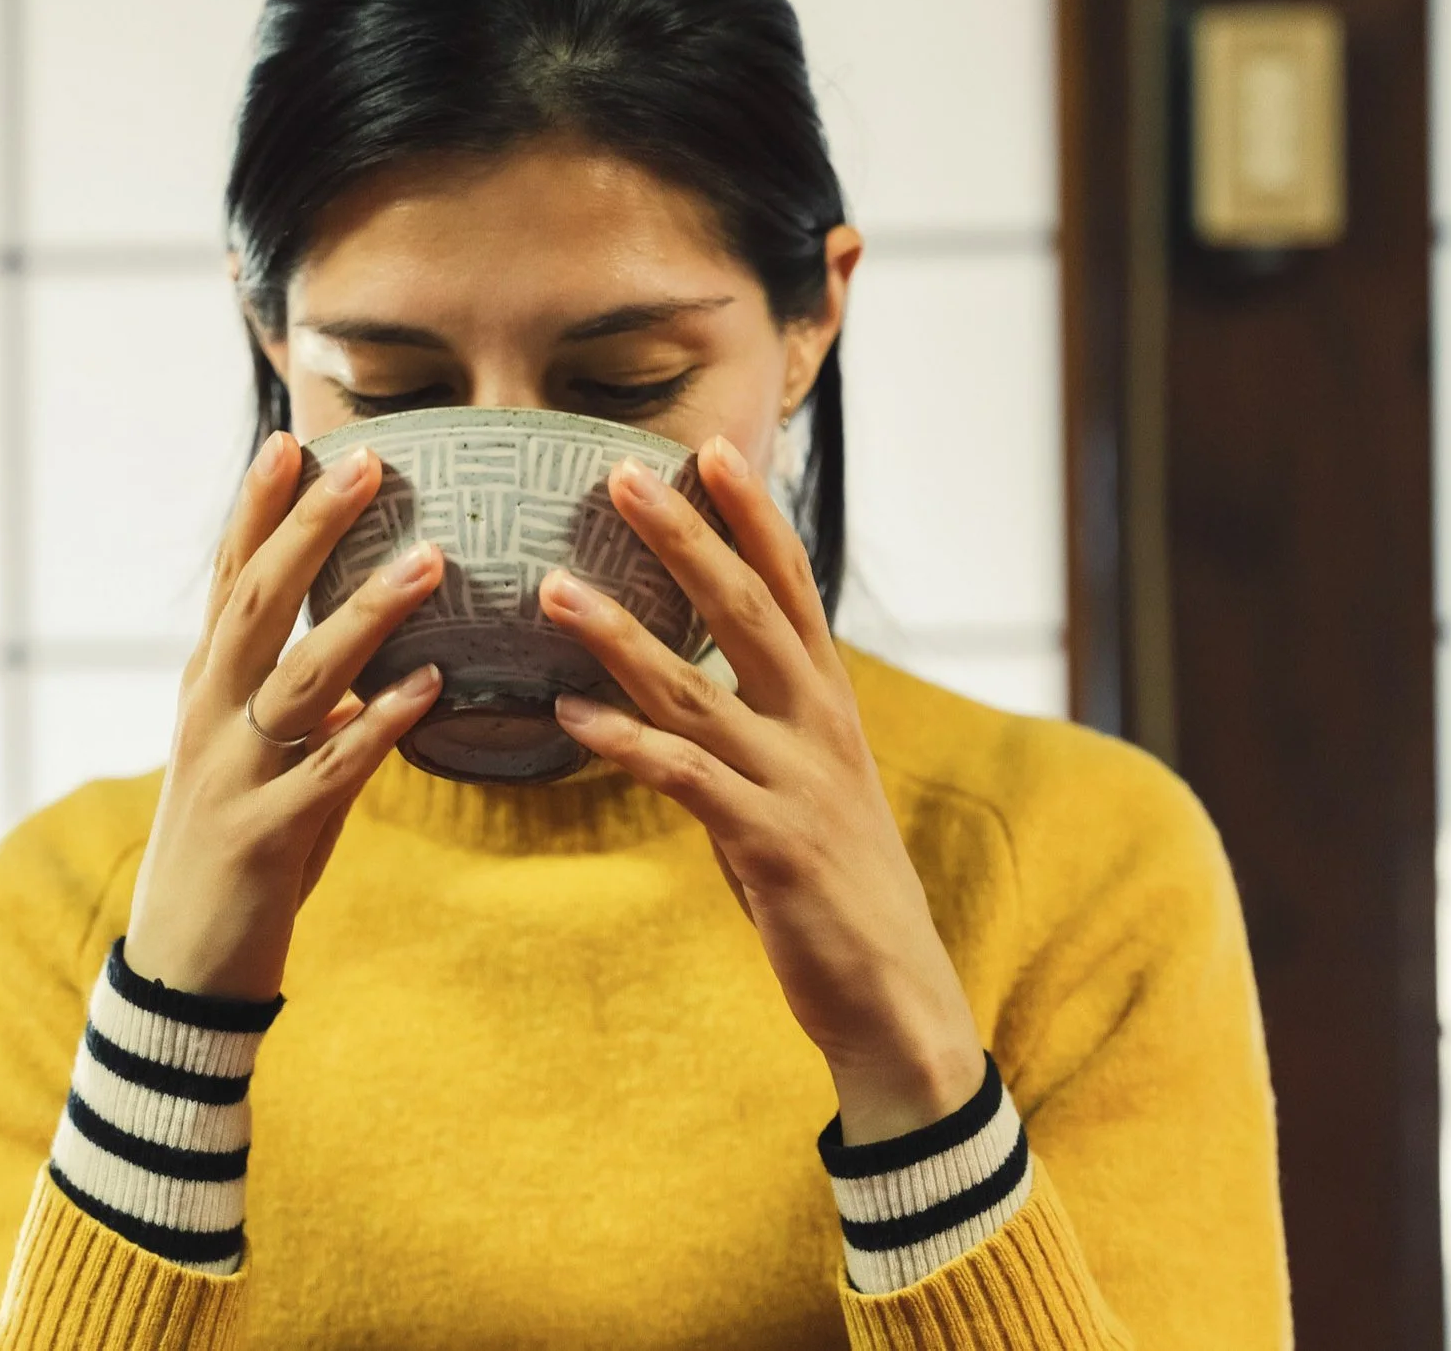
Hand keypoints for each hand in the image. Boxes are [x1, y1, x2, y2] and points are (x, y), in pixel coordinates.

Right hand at [125, 430, 446, 998]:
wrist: (183, 969)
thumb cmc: (236, 852)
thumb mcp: (259, 760)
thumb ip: (305, 702)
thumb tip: (373, 651)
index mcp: (208, 690)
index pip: (232, 582)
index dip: (257, 510)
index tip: (292, 440)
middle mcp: (210, 717)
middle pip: (259, 603)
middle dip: (310, 529)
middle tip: (366, 464)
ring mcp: (233, 774)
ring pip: (301, 677)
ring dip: (367, 614)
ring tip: (430, 561)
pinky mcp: (265, 835)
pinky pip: (332, 769)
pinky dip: (380, 723)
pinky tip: (429, 685)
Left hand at [537, 438, 986, 1143]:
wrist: (897, 1004)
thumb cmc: (836, 890)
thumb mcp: (803, 790)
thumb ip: (756, 728)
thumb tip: (689, 679)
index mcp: (830, 707)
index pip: (791, 587)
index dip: (752, 516)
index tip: (709, 446)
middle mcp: (822, 729)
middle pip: (749, 611)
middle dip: (686, 537)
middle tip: (621, 471)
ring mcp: (799, 785)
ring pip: (700, 689)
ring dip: (622, 633)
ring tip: (553, 587)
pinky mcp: (772, 846)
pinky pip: (686, 779)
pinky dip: (626, 741)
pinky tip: (567, 714)